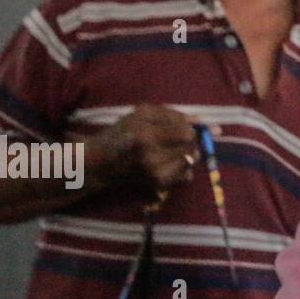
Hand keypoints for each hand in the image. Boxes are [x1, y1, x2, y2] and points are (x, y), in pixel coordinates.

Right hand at [84, 104, 202, 195]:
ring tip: (170, 148)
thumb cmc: (120, 133)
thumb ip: (172, 114)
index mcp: (145, 136)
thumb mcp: (141, 114)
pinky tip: (169, 160)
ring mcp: (156, 174)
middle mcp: (152, 158)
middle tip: (174, 137)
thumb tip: (201, 119)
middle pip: (191, 146)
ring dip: (187, 152)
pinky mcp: (159, 184)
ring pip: (191, 159)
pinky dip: (183, 165)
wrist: (98, 164)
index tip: (180, 126)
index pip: (186, 133)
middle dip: (188, 140)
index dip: (188, 127)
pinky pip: (186, 173)